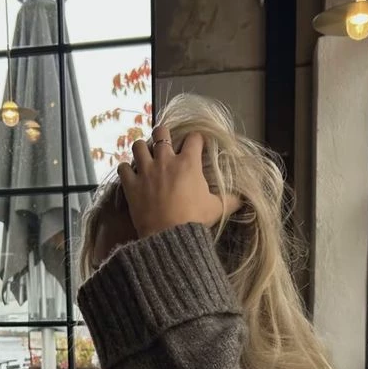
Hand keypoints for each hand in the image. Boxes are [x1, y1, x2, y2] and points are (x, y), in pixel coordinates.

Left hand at [118, 126, 239, 238]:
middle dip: (163, 135)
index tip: (196, 145)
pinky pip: (123, 168)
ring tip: (145, 155)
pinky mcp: (131, 185)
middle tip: (164, 144)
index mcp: (188, 162)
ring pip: (138, 145)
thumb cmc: (194, 220)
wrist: (169, 236)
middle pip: (161, 132)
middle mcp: (165, 160)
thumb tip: (244, 200)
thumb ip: (230, 201)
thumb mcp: (217, 209)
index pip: (194, 138)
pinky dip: (126, 169)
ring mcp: (146, 171)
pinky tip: (130, 173)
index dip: (196, 139)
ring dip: (142, 148)